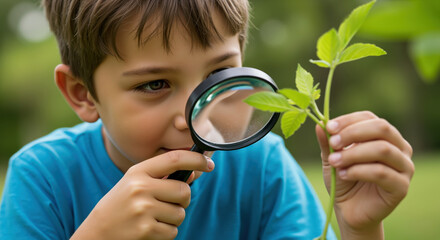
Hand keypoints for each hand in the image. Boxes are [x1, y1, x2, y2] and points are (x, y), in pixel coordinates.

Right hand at [71, 150, 214, 239]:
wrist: (96, 232)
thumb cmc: (121, 205)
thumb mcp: (136, 184)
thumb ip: (162, 177)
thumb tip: (194, 174)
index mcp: (138, 172)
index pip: (174, 159)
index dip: (196, 159)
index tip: (208, 163)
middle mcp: (140, 188)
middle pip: (183, 191)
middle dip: (183, 200)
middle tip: (168, 204)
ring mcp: (143, 209)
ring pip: (180, 214)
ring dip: (172, 219)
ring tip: (153, 218)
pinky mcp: (145, 230)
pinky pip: (172, 231)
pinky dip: (166, 233)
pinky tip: (149, 230)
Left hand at [316, 111, 413, 238]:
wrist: (349, 210)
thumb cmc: (344, 179)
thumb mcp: (331, 158)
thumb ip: (327, 142)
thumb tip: (319, 124)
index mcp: (384, 136)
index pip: (369, 118)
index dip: (348, 120)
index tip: (328, 128)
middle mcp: (399, 148)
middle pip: (381, 128)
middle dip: (353, 133)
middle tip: (333, 143)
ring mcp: (405, 167)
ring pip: (382, 149)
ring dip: (353, 154)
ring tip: (334, 162)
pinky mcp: (402, 187)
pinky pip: (381, 172)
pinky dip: (358, 171)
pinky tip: (344, 175)